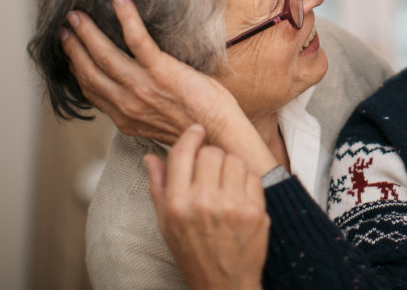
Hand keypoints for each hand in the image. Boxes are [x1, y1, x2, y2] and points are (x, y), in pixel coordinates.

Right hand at [61, 0, 274, 173]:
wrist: (219, 133)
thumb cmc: (198, 126)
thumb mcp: (160, 123)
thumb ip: (143, 109)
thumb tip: (138, 94)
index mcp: (126, 117)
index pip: (92, 91)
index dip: (77, 69)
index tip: (70, 53)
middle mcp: (127, 103)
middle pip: (89, 72)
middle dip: (74, 47)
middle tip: (66, 27)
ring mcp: (142, 86)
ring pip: (104, 55)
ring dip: (88, 32)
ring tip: (77, 15)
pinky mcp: (161, 71)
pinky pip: (137, 39)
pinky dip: (126, 18)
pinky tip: (119, 0)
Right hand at [146, 125, 268, 289]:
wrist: (223, 284)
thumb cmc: (192, 252)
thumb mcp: (166, 223)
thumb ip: (159, 186)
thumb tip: (151, 156)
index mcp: (177, 204)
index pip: (183, 152)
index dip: (191, 136)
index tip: (197, 132)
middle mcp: (204, 202)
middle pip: (211, 152)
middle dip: (211, 155)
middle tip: (211, 168)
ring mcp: (232, 206)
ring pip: (234, 160)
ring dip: (230, 166)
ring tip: (226, 183)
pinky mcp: (256, 210)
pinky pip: (253, 175)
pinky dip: (247, 180)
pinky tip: (239, 195)